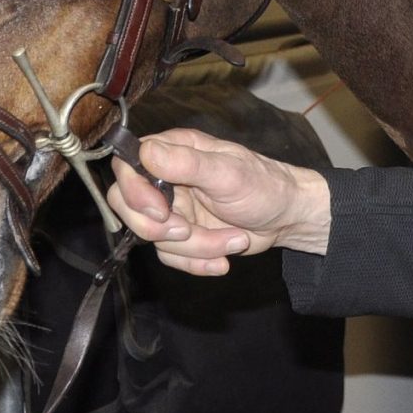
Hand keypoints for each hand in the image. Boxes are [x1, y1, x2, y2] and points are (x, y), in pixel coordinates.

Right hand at [106, 127, 329, 273]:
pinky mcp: (182, 236)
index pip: (126, 168)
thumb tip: (146, 151)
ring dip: (196, 248)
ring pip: (154, 238)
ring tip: (233, 239)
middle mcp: (166, 179)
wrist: (286, 218)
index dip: (135, 193)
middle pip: (128, 208)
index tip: (162, 210)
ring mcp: (173, 209)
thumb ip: (187, 163)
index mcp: (173, 152)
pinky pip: (171, 257)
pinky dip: (199, 262)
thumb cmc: (263, 185)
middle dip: (159, 228)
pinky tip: (224, 257)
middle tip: (189, 231)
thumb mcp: (228, 172)